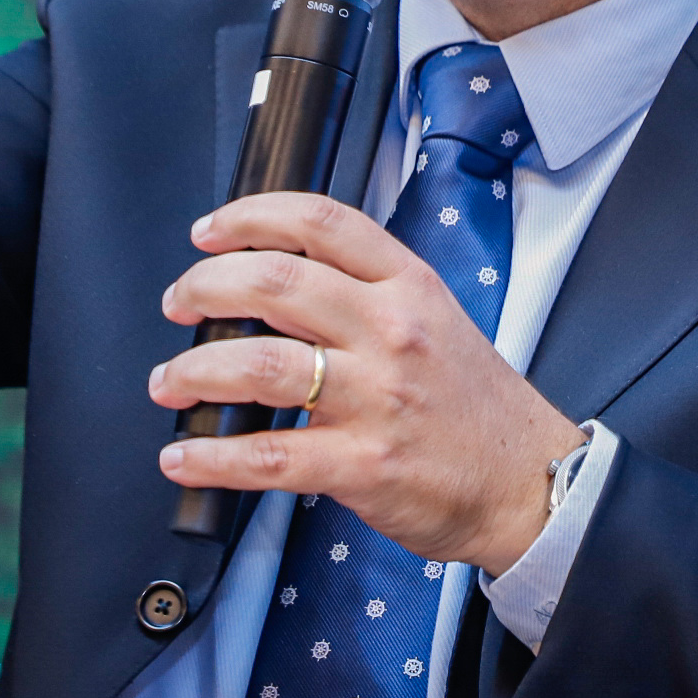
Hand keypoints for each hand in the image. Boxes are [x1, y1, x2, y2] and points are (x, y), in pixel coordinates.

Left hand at [150, 192, 587, 577]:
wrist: (526, 481)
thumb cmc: (473, 404)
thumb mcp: (435, 318)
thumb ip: (367, 292)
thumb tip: (274, 282)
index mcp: (409, 286)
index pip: (321, 223)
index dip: (250, 216)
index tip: (209, 231)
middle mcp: (392, 331)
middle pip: (275, 282)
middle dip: (204, 288)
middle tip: (178, 303)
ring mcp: (377, 398)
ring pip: (259, 366)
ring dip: (195, 370)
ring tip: (170, 381)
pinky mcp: (363, 465)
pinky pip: (267, 456)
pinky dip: (211, 458)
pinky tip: (185, 457)